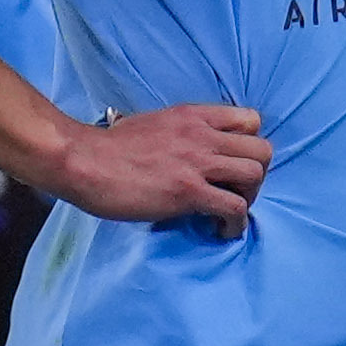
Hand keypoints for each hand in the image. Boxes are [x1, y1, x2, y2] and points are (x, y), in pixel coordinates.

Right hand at [48, 103, 267, 231]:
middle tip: (236, 192)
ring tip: (229, 212)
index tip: (234, 164)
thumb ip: (180, 133)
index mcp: (194, 116)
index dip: (250, 145)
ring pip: (255, 176)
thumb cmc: (108, 147)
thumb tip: (188, 151)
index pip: (251, 120)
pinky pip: (234, 209)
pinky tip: (221, 230)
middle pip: (262, 149)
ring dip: (250, 199)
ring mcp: (197, 163)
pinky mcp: (188, 192)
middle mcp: (202, 135)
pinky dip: (235, 224)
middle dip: (257, 175)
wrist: (83, 161)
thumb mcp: (152, 124)